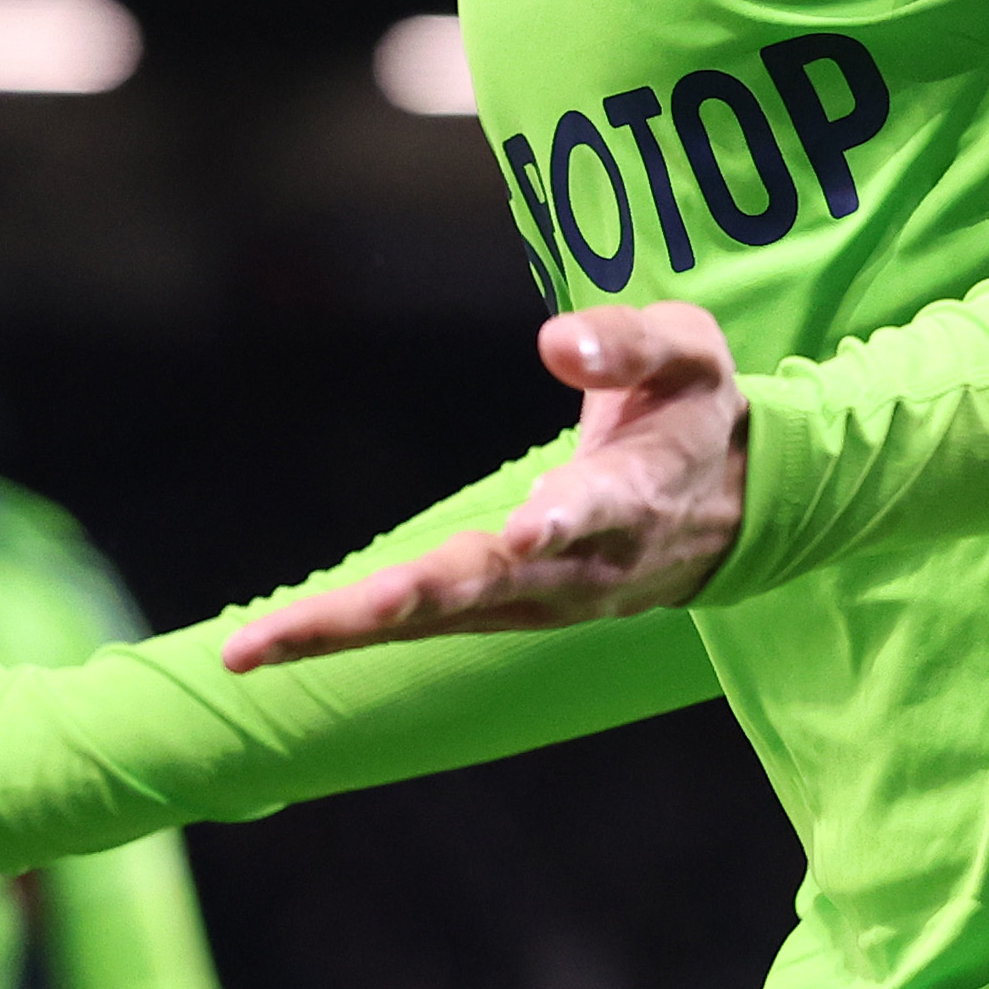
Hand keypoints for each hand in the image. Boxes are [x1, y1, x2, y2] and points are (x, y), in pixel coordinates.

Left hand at [221, 304, 741, 669]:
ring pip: (437, 618)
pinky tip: (272, 643)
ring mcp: (540, 597)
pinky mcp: (508, 607)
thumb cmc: (695, 412)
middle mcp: (581, 564)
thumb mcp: (692, 352)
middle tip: (336, 613)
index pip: (599, 507)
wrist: (733, 508)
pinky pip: (422, 622)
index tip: (529, 525)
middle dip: (403, 600)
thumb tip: (553, 342)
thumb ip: (629, 342)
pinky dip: (350, 632)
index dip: (565, 518)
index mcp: (634, 494)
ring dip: (348, 631)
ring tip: (255, 647)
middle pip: (485, 584)